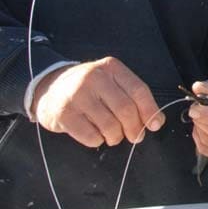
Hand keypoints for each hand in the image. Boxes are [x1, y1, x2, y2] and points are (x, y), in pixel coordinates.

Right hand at [32, 57, 164, 147]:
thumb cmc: (90, 88)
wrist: (50, 87)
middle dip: (135, 128)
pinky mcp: (64, 114)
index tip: (155, 125)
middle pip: (125, 109)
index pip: (138, 90)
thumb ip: (133, 97)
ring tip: (114, 136)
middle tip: (135, 136)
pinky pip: (90, 136)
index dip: (150, 110)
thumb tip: (156, 121)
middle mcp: (94, 78)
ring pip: (109, 125)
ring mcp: (77, 95)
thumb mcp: (111, 82)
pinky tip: (96, 135)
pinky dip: (98, 141)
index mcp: (111, 67)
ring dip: (116, 137)